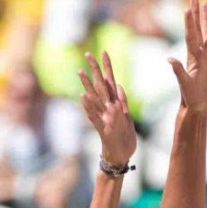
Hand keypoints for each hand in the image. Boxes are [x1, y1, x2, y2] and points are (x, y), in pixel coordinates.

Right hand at [78, 51, 136, 166]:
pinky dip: (88, 107)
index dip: (107, 67)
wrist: (121, 156)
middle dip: (95, 69)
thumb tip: (117, 85)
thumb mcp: (126, 116)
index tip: (104, 51)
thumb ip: (122, 100)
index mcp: (114, 104)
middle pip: (100, 85)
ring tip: (80, 71)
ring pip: (94, 99)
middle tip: (88, 53)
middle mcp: (106, 108)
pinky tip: (82, 96)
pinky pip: (94, 116)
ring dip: (87, 85)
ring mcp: (103, 117)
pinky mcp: (102, 128)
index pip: (109, 81)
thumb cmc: (123, 137)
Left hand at [169, 0, 206, 113]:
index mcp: (193, 57)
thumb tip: (170, 59)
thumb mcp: (185, 85)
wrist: (199, 106)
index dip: (189, 22)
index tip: (187, 8)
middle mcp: (200, 54)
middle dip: (196, 13)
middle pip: (197, 29)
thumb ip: (178, 71)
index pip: (190, 35)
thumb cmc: (191, 97)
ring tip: (206, 4)